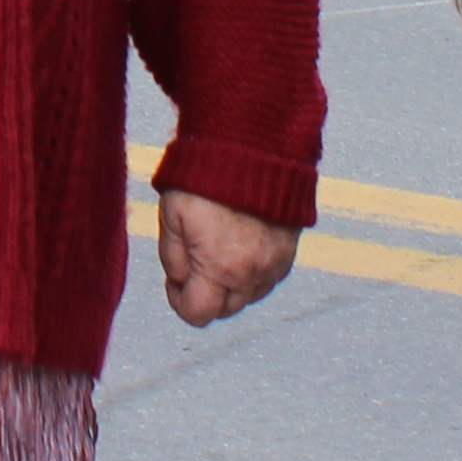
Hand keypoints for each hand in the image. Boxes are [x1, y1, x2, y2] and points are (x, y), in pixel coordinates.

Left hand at [155, 185, 297, 325]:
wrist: (254, 146)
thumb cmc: (207, 176)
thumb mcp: (171, 217)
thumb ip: (173, 259)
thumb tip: (180, 281)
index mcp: (221, 269)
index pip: (197, 314)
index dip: (178, 301)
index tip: (174, 281)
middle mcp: (253, 273)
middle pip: (225, 310)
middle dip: (205, 295)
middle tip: (192, 264)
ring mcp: (276, 263)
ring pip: (248, 296)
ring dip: (230, 285)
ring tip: (215, 250)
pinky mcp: (289, 250)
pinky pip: (268, 277)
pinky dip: (251, 272)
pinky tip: (238, 246)